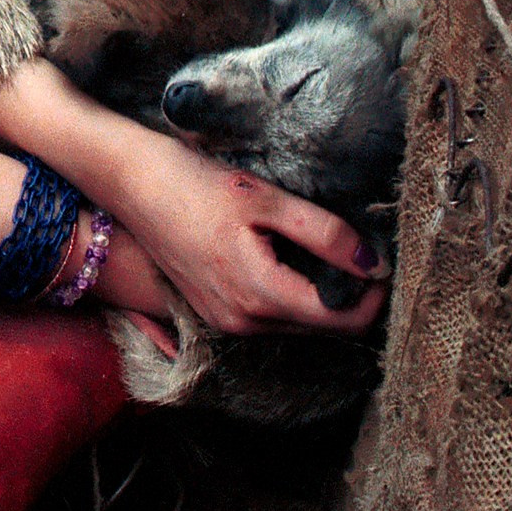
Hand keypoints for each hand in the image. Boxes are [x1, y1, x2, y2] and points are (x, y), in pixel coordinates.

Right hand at [0, 58, 385, 335]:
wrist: (128, 183)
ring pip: (298, 323)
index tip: (383, 256)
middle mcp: (242, 322)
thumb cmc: (193, 184)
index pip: (344, 318)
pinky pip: (270, 316)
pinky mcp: (213, 312)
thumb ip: (324, 234)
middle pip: (324, 326)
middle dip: (352, 295)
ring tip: (330, 250)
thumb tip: (373, 262)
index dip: (375, 293)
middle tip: (363, 249)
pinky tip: (290, 258)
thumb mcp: (265, 199)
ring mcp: (225, 322)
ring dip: (321, 295)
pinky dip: (291, 294)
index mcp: (259, 295)